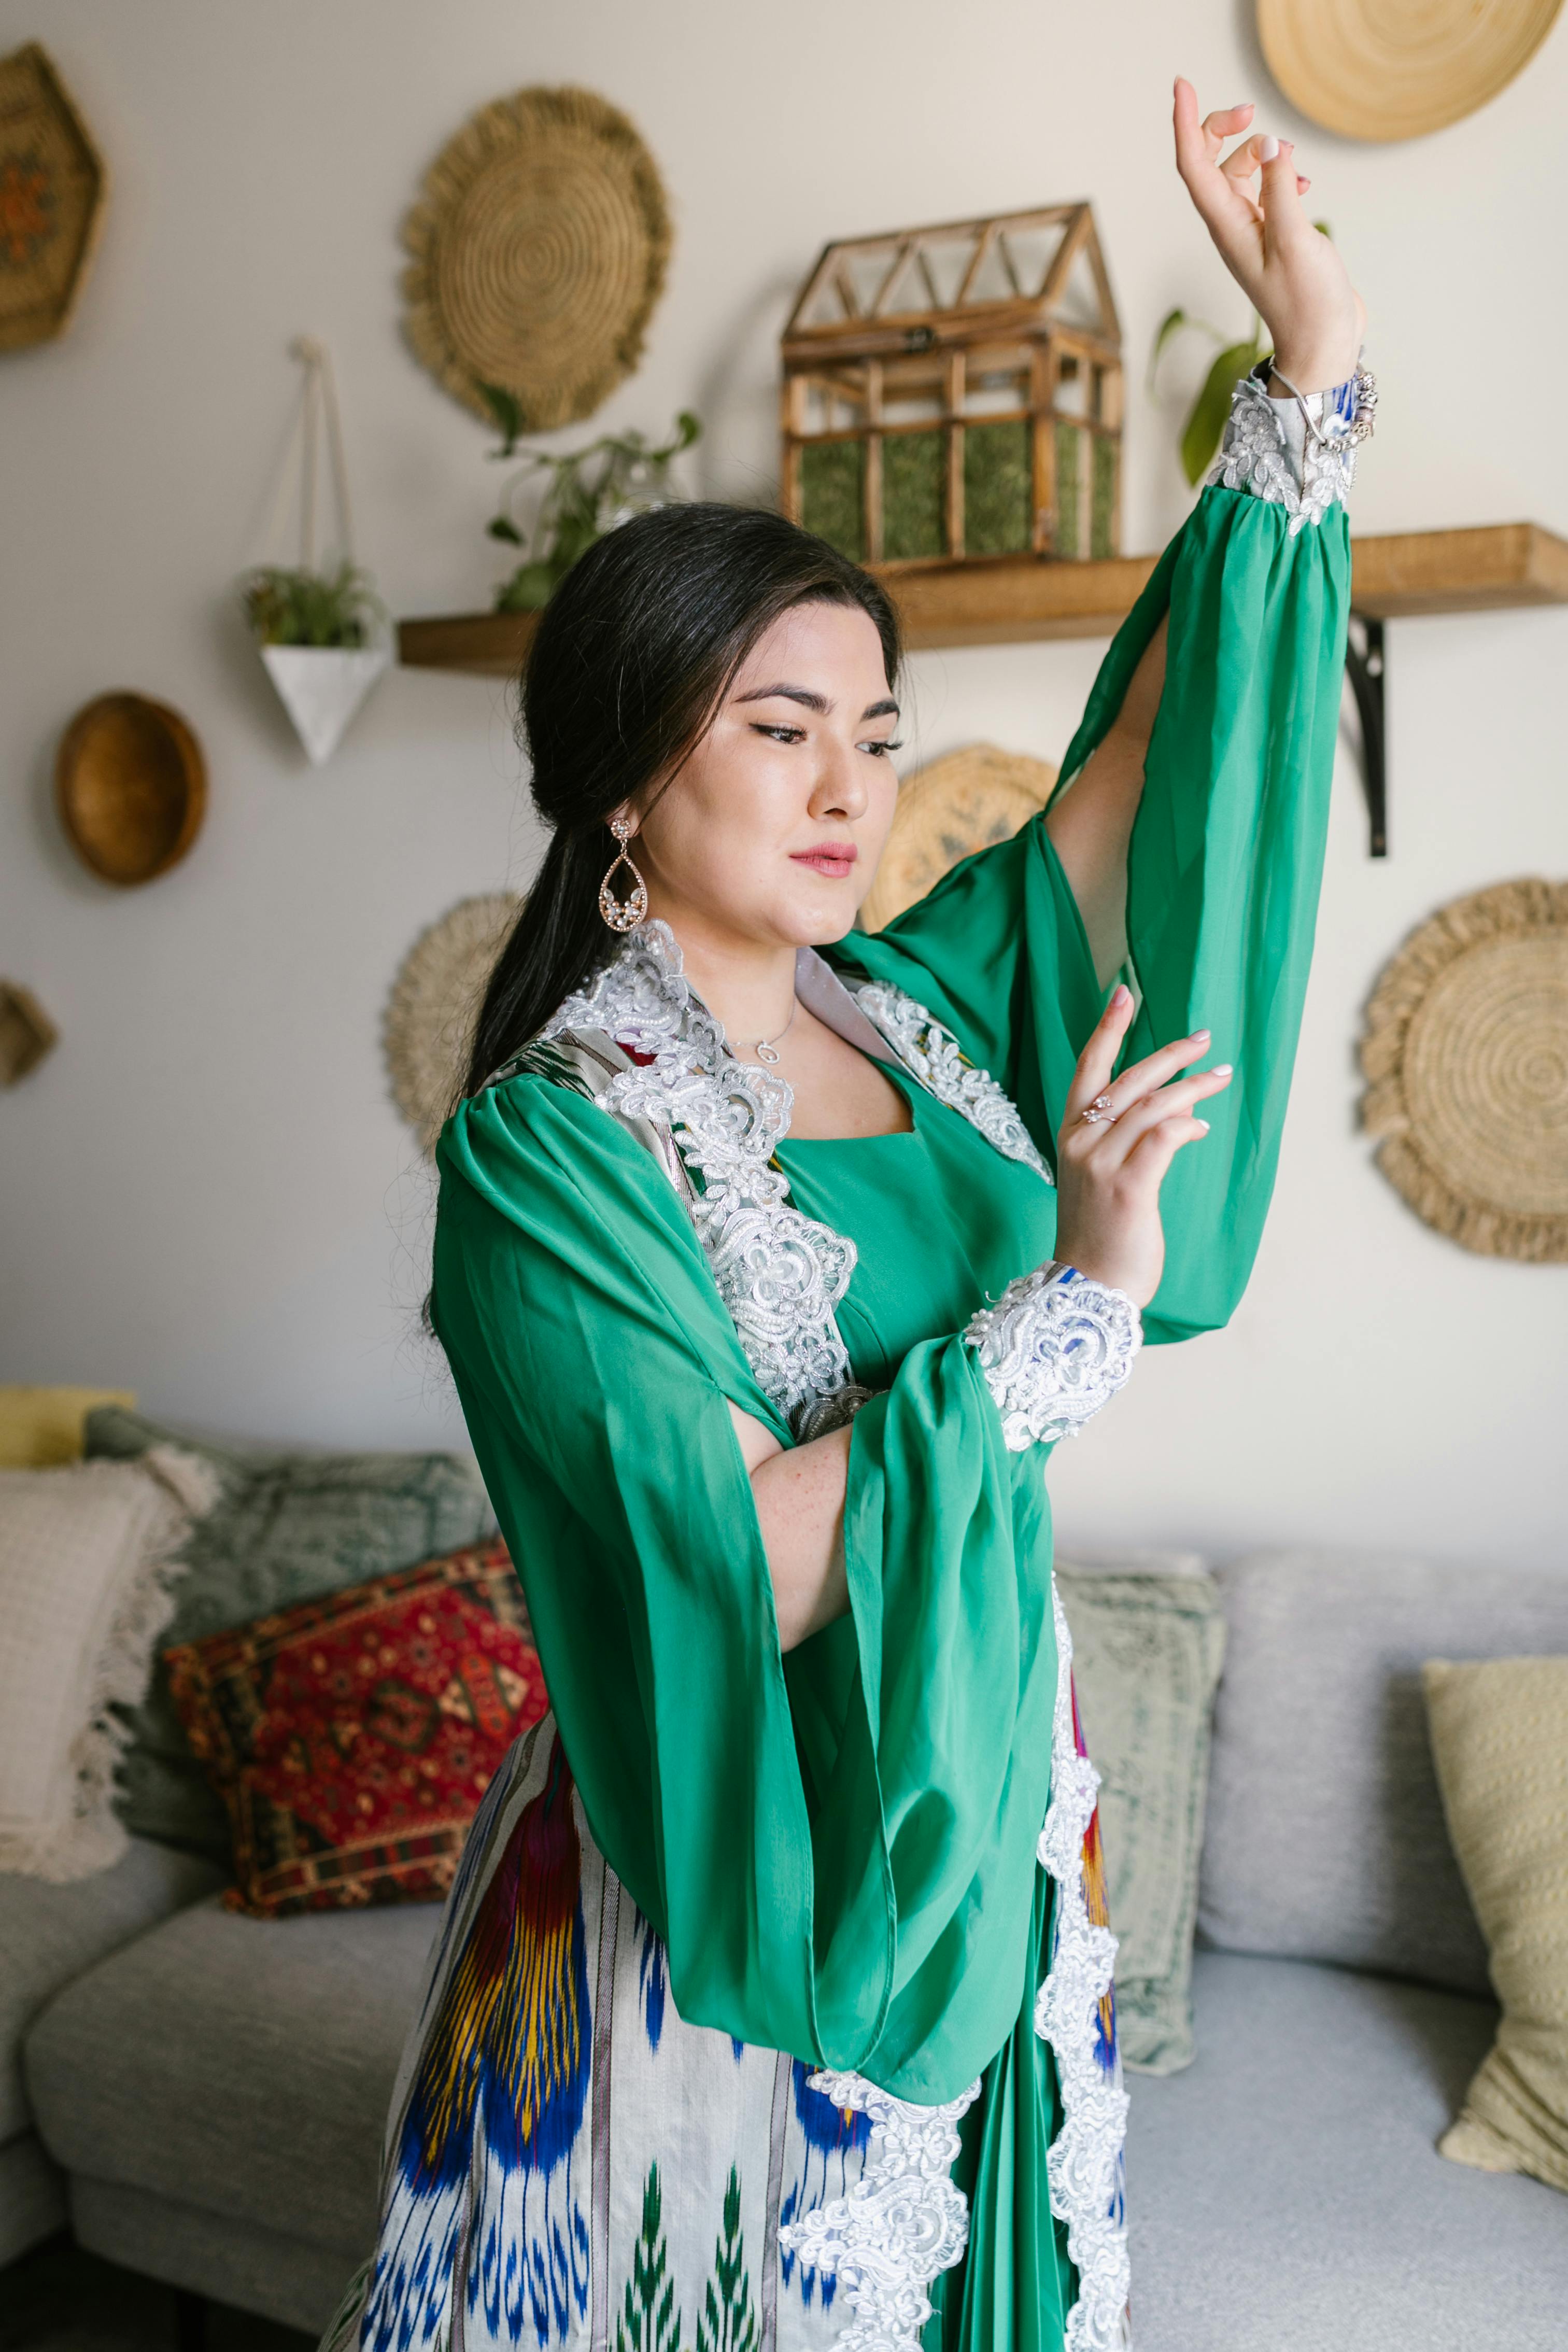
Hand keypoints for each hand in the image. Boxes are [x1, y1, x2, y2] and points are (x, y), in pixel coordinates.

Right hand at [1053, 986, 1233, 1306]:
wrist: (1087, 1287)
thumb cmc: (1100, 1232)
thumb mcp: (1102, 1175)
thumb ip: (1127, 1138)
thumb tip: (1177, 1109)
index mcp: (1071, 1134)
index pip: (1087, 1069)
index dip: (1107, 1029)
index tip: (1125, 993)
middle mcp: (1081, 1142)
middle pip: (1129, 1080)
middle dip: (1171, 1054)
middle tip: (1206, 1040)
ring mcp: (1102, 1164)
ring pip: (1152, 1104)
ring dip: (1193, 1088)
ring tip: (1222, 1079)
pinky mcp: (1129, 1187)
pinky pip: (1164, 1137)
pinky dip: (1186, 1125)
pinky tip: (1202, 1128)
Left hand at [1172, 77, 1364, 392]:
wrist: (1323, 346)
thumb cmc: (1307, 303)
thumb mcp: (1295, 238)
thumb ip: (1279, 188)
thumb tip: (1266, 144)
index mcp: (1226, 227)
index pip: (1194, 165)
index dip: (1185, 123)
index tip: (1182, 85)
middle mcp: (1231, 227)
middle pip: (1211, 163)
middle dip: (1225, 128)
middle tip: (1251, 108)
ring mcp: (1252, 232)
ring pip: (1240, 174)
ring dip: (1261, 153)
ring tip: (1292, 155)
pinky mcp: (1274, 237)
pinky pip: (1265, 192)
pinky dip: (1280, 175)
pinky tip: (1304, 179)